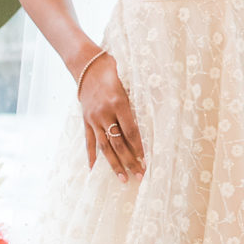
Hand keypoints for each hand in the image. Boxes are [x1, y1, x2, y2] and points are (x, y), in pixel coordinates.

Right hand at [78, 50, 143, 181]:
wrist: (86, 64)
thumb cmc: (112, 70)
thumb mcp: (129, 80)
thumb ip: (139, 97)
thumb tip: (158, 110)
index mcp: (118, 102)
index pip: (131, 130)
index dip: (139, 146)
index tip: (146, 160)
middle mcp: (105, 113)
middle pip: (118, 143)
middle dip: (130, 161)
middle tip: (139, 176)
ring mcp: (93, 118)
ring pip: (104, 146)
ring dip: (113, 164)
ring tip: (122, 179)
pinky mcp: (85, 120)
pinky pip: (88, 141)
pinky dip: (91, 156)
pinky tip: (94, 170)